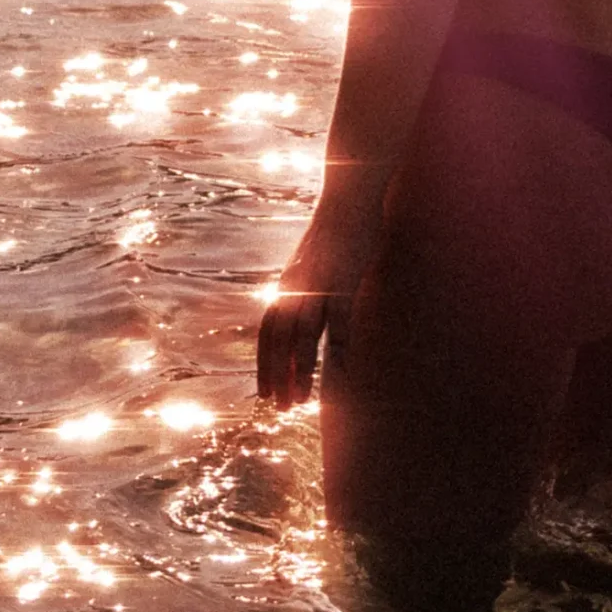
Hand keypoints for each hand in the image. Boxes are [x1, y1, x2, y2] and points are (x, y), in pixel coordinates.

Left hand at [255, 221, 367, 408]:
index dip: (264, 363)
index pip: (267, 333)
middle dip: (277, 375)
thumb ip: (301, 291)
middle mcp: (295, 289)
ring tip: (300, 400)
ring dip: (300, 370)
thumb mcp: (308, 265)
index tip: (264, 393)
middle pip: (279, 340)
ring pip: (303, 336)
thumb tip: (298, 316)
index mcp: (286, 287)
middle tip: (278, 408)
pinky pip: (339, 323)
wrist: (347, 202)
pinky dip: (339, 348)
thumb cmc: (332, 235)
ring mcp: (318, 287)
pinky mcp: (343, 283)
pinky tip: (341, 372)